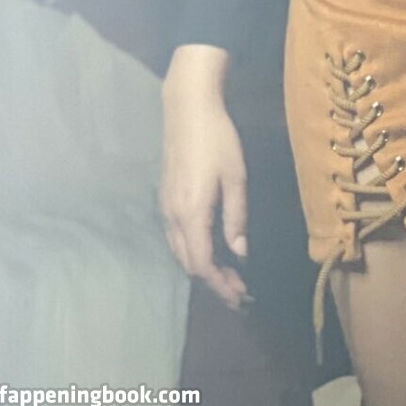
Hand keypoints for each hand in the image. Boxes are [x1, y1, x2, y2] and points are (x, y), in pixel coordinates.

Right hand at [159, 78, 250, 310]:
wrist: (188, 109)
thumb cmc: (218, 139)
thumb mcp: (235, 177)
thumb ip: (236, 218)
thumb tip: (240, 254)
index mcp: (191, 215)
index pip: (202, 265)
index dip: (221, 285)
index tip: (240, 297)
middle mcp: (172, 218)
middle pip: (189, 263)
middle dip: (213, 281)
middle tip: (239, 290)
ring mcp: (165, 208)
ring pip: (180, 252)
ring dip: (202, 267)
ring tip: (228, 274)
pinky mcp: (165, 199)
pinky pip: (176, 238)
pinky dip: (193, 251)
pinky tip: (210, 247)